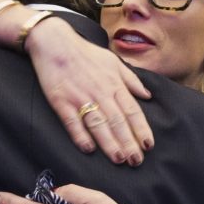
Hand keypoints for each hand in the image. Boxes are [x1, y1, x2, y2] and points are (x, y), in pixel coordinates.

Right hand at [24, 19, 152, 165]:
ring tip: (119, 159)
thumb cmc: (85, 53)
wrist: (55, 43)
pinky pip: (72, 122)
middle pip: (117, 121)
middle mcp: (100, 92)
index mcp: (114, 83)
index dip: (141, 129)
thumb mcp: (113, 61)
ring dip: (109, 143)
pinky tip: (88, 149)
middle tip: (136, 161)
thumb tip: (147, 96)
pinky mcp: (61, 101)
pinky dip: (80, 135)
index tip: (148, 145)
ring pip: (98, 124)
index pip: (132, 110)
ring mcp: (80, 97)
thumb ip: (131, 80)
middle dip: (128, 142)